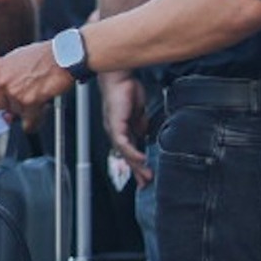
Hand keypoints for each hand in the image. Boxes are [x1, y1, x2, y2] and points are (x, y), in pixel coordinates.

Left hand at [0, 39, 69, 131]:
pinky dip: (35, 122)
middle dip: (10, 104)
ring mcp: (13, 92)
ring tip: (39, 93)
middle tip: (26, 94)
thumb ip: (6, 80)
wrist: (63, 56)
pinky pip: (28, 124)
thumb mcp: (16, 61)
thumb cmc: (44, 57)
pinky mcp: (28, 103)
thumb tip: (6, 108)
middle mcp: (1, 81)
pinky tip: (42, 109)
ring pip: (15, 114)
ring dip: (27, 110)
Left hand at [99, 71, 150, 185]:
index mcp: (121, 129)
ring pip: (125, 153)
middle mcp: (116, 132)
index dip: (137, 163)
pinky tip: (141, 159)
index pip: (129, 151)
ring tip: (146, 175)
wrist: (119, 77)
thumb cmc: (126, 90)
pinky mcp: (115, 125)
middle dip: (137, 170)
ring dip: (136, 166)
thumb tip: (143, 133)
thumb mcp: (137, 112)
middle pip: (126, 156)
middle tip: (146, 183)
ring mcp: (114, 129)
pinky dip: (133, 153)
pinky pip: (123, 143)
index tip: (145, 174)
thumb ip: (139, 124)